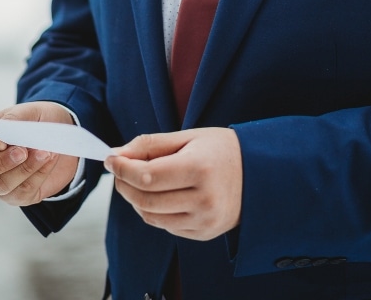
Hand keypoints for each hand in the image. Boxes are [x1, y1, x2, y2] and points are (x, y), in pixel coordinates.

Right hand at [0, 101, 78, 205]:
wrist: (62, 135)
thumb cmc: (37, 120)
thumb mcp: (28, 111)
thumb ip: (13, 119)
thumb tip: (3, 133)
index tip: (1, 142)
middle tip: (23, 151)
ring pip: (0, 184)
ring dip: (25, 168)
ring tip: (45, 152)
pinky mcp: (17, 195)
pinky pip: (23, 191)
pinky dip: (39, 174)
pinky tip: (50, 159)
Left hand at [104, 127, 241, 240]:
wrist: (259, 172)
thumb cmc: (221, 149)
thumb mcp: (189, 137)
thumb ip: (151, 144)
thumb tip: (117, 154)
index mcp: (199, 168)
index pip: (147, 176)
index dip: (123, 169)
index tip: (111, 158)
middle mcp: (204, 199)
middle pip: (145, 199)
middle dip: (124, 184)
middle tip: (119, 169)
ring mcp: (205, 220)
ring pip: (151, 217)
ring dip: (135, 200)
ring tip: (137, 181)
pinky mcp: (204, 234)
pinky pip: (166, 226)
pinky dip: (153, 211)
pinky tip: (159, 195)